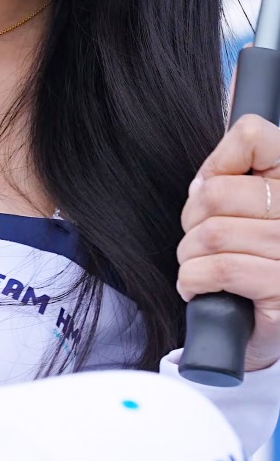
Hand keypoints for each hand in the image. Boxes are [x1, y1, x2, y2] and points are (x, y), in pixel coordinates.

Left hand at [178, 113, 279, 371]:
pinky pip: (219, 269)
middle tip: (199, 239)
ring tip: (199, 267)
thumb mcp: (254, 208)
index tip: (213, 189)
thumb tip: (201, 184)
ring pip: (211, 234)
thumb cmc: (258, 257)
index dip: (218, 162)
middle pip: (216, 192)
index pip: (253, 135)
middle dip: (192, 220)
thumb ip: (233, 178)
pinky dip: (193, 280)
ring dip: (190, 255)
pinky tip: (199, 288)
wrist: (275, 325)